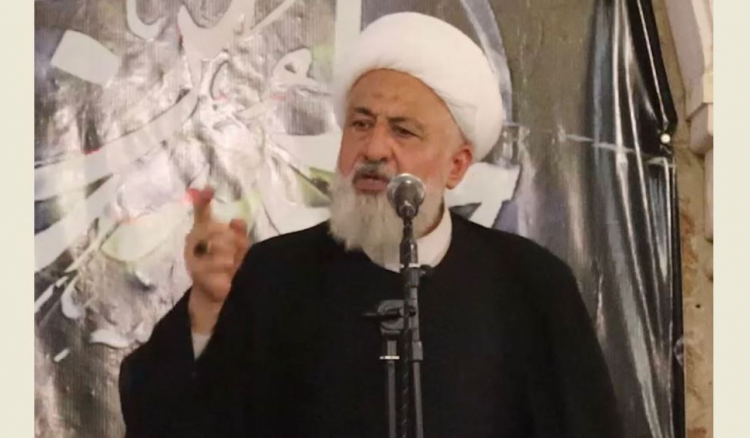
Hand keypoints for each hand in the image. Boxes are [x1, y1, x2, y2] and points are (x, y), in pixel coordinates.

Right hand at [184, 187, 249, 333]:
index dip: (203, 202)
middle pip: (216, 231)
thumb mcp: (238, 251)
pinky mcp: (196, 273)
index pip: (201, 215)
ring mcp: (194, 258)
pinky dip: (224, 274)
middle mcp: (194, 243)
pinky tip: (224, 279)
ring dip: (230, 259)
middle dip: (231, 242)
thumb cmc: (226, 270)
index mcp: (203, 234)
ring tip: (229, 268)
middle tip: (233, 254)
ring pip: (219, 250)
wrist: (214, 298)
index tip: (209, 188)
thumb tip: (238, 220)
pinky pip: (217, 268)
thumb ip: (239, 235)